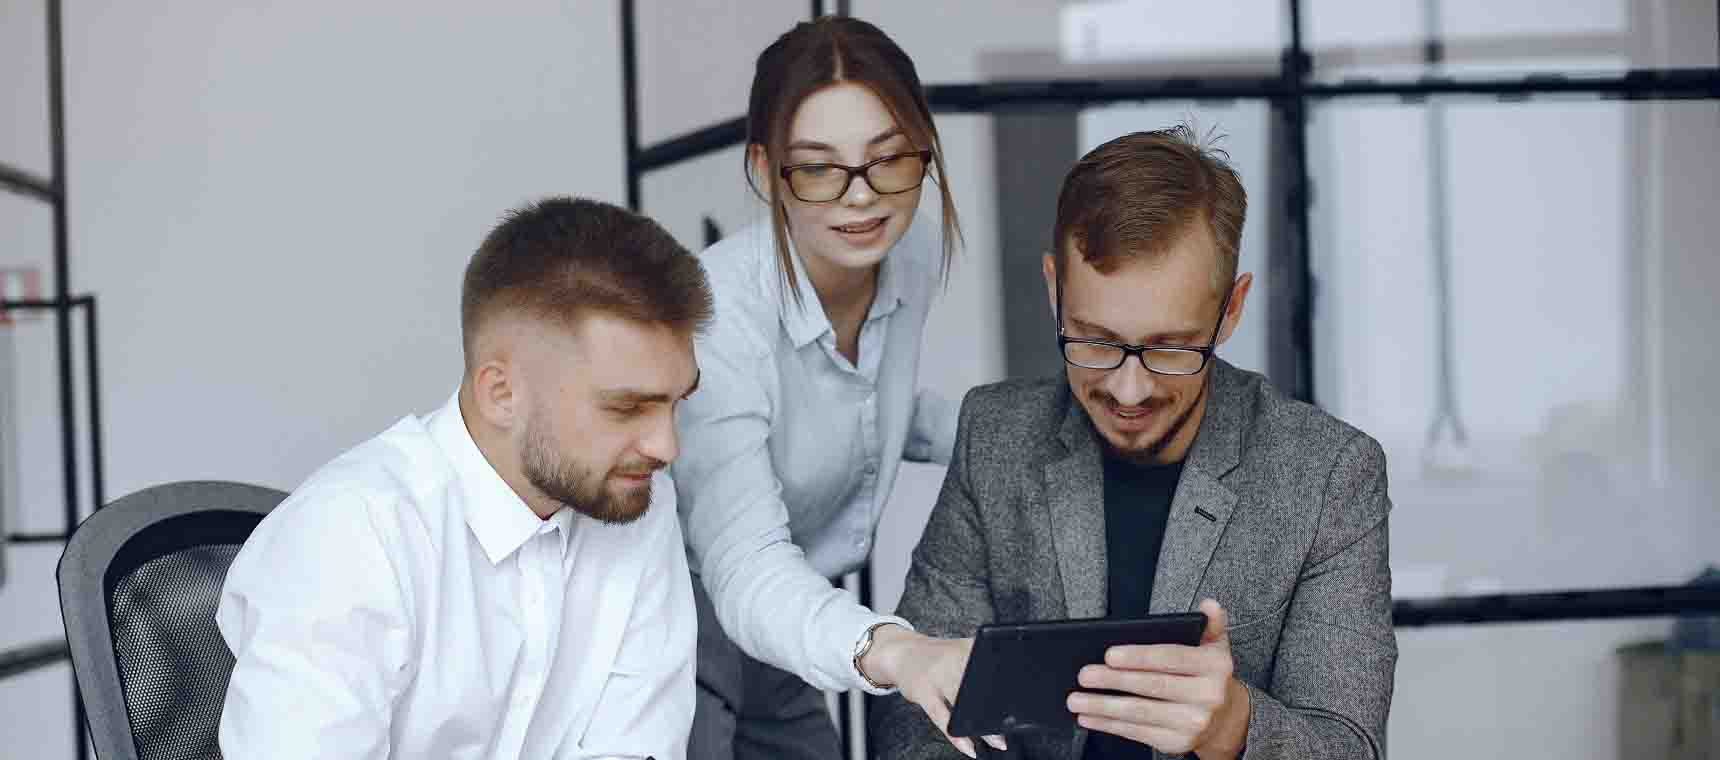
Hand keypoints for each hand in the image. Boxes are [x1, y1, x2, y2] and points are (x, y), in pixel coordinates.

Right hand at [860, 625, 1006, 757]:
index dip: (1008, 682)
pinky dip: (957, 736)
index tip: (1023, 696)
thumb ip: (983, 662)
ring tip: (998, 741)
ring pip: (963, 704)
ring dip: (983, 726)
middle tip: (1014, 724)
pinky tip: (969, 748)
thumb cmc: (937, 656)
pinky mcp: (923, 692)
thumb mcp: (960, 650)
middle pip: (980, 685)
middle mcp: (952, 659)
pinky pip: (942, 718)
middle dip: (998, 707)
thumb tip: (1014, 682)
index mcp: (966, 648)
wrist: (900, 652)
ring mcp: (936, 676)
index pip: (992, 665)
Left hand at [1066, 599, 1250, 758]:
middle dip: (1113, 680)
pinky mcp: (1176, 742)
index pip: (1171, 658)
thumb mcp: (1215, 646)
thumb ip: (1211, 623)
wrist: (1226, 719)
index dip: (1139, 657)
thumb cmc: (1208, 675)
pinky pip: (1138, 732)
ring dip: (1103, 706)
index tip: (1109, 655)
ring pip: (1140, 712)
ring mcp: (1193, 723)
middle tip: (1084, 675)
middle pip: (1152, 686)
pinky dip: (1110, 725)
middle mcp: (1208, 697)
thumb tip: (1209, 605)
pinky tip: (1090, 717)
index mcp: (1215, 667)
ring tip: (1076, 699)